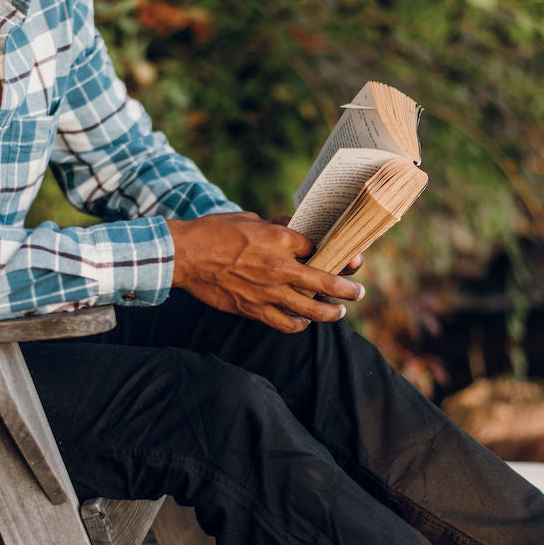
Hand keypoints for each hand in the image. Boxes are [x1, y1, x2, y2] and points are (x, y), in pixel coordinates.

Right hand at [168, 212, 364, 332]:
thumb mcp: (250, 219)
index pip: (318, 249)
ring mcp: (268, 292)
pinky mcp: (254, 309)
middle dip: (348, 290)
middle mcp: (279, 267)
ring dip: (331, 313)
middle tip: (358, 293)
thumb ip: (277, 227)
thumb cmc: (215, 231)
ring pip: (311, 310)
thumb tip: (296, 230)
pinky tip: (303, 323)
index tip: (341, 259)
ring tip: (338, 312)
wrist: (185, 255)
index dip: (333, 254)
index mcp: (280, 239)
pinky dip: (299, 325)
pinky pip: (286, 324)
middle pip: (326, 283)